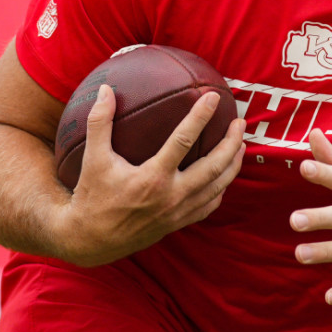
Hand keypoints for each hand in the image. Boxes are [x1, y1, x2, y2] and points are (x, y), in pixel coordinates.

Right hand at [56, 85, 245, 265]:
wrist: (90, 241)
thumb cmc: (91, 197)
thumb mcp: (93, 158)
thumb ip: (99, 122)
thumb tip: (104, 89)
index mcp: (153, 177)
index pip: (184, 140)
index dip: (201, 116)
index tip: (214, 97)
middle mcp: (171, 195)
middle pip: (214, 166)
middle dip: (231, 142)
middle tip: (240, 122)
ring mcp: (178, 212)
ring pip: (217, 186)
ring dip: (233, 164)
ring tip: (241, 145)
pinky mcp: (178, 223)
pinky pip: (208, 205)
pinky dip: (221, 188)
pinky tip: (224, 176)